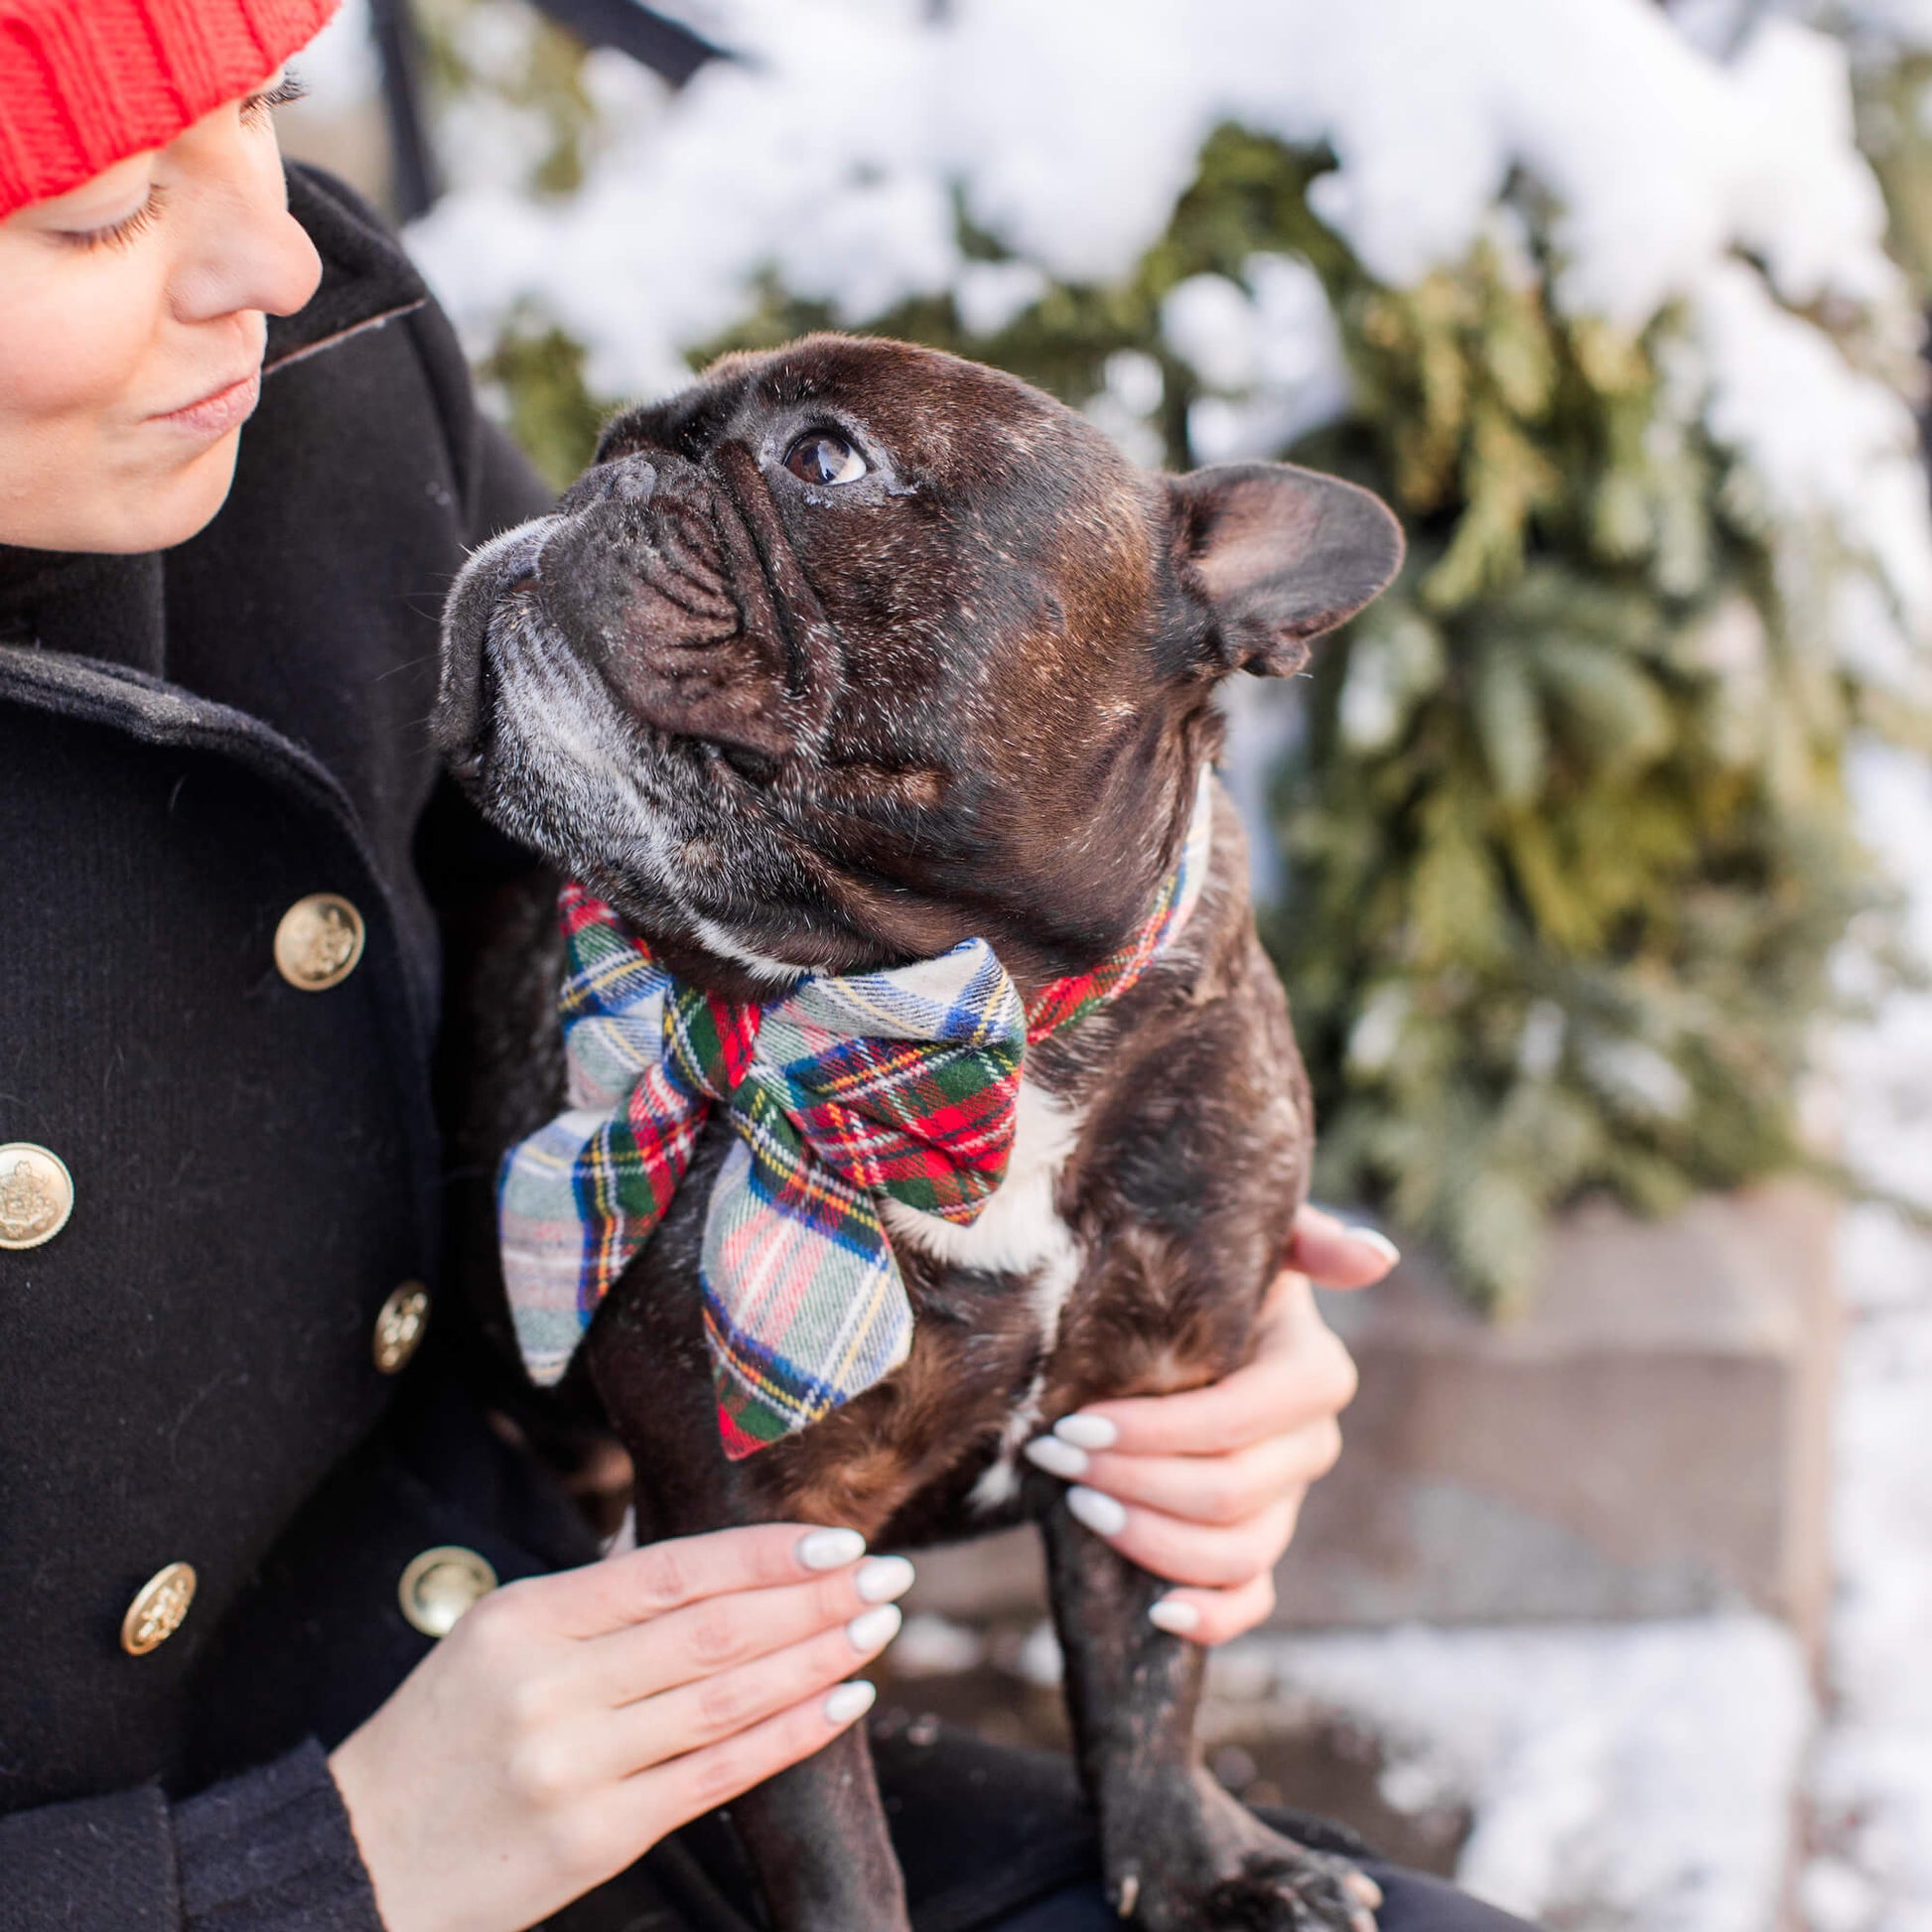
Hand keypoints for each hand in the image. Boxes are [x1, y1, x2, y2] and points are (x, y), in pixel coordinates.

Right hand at [329, 1524, 911, 1931]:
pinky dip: (788, 1733)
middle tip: (887, 1574)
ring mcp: (574, 1766)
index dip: (764, 1553)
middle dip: (813, 1597)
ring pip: (726, 1698)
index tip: (837, 1538)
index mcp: (524, 1617)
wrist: (354, 1865)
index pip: (671, 1570)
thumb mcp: (494, 1641)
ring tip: (877, 1627)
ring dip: (815, 1657)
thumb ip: (597, 1605)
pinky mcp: (595, 1838)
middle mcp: (551, 1686)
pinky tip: (841, 1700)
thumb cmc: (439, 1741)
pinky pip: (715, 1776)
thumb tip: (715, 1562)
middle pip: (712, 1631)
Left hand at [1024, 1205, 1395, 1644]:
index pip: (1235, 1421)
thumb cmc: (1208, 1273)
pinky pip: (1250, 1600)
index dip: (1155, 1434)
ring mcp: (1288, 1502)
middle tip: (1055, 1455)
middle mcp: (1310, 1444)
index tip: (1076, 1423)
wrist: (1181, 1318)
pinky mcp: (1260, 1543)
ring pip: (1235, 1553)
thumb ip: (1308, 1237)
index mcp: (1312, 1374)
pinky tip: (1156, 1611)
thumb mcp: (1250, 1242)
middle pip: (1226, 1493)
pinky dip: (1210, 1618)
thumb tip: (1377, 1257)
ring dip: (1149, 1541)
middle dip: (1129, 1481)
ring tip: (1079, 1505)